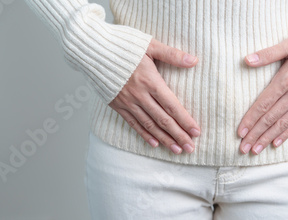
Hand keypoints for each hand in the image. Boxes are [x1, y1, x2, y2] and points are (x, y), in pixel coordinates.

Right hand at [109, 39, 200, 154]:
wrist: (91, 50)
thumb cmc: (122, 45)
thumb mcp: (150, 45)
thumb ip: (172, 55)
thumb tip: (194, 60)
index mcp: (150, 81)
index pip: (172, 106)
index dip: (185, 120)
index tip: (196, 132)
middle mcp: (140, 95)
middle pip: (163, 119)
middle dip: (178, 135)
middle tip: (191, 148)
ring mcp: (128, 102)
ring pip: (149, 125)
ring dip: (164, 139)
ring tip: (177, 150)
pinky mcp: (117, 105)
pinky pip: (133, 123)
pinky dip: (144, 134)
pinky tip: (154, 143)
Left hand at [238, 38, 287, 154]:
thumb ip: (268, 53)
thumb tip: (247, 60)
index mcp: (286, 79)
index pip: (263, 104)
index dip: (251, 119)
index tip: (240, 132)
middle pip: (271, 118)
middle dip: (255, 135)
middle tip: (242, 148)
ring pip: (283, 124)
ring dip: (267, 138)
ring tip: (255, 150)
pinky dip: (286, 134)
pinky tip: (275, 143)